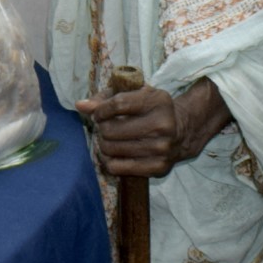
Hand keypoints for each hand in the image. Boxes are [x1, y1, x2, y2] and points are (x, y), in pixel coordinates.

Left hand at [75, 79, 231, 177]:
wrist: (182, 131)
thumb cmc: (151, 109)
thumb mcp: (134, 95)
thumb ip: (106, 98)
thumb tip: (80, 106)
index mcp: (158, 101)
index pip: (117, 104)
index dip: (100, 110)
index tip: (99, 113)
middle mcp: (163, 125)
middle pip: (111, 130)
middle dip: (101, 128)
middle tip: (104, 127)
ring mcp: (161, 149)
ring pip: (111, 149)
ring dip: (103, 143)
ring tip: (108, 138)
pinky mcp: (158, 167)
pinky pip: (117, 168)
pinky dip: (108, 160)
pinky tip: (112, 153)